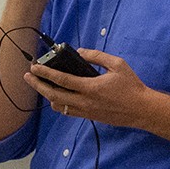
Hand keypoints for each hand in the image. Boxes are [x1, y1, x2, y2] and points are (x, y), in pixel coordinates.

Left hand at [24, 48, 149, 128]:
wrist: (141, 109)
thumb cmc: (131, 86)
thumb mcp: (117, 64)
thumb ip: (97, 56)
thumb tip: (80, 52)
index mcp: (91, 87)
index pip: (61, 80)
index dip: (45, 73)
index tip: (34, 67)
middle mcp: (85, 101)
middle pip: (54, 95)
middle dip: (38, 85)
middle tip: (28, 77)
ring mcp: (86, 111)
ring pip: (58, 106)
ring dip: (47, 95)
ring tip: (42, 86)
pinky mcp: (89, 117)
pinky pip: (68, 112)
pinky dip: (59, 104)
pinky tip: (56, 96)